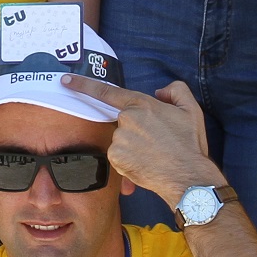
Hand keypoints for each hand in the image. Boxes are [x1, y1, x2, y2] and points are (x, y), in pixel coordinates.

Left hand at [75, 78, 222, 209]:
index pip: (106, 91)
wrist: (187, 176)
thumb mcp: (191, 110)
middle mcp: (126, 119)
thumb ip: (175, 91)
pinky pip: (117, 155)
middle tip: (156, 142)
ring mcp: (119, 139)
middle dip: (135, 130)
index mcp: (141, 104)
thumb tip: (159, 92)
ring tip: (153, 154)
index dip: (83, 84)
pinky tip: (145, 163)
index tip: (65, 80)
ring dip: (132, 146)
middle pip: (121, 122)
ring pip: (119, 139)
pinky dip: (128, 159)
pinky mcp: (116, 157)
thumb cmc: (189, 144)